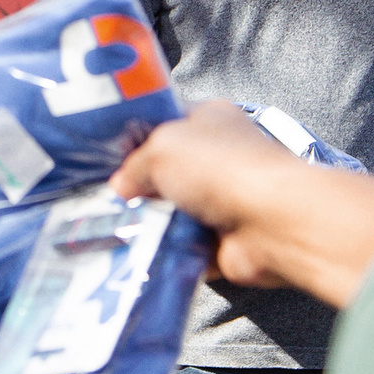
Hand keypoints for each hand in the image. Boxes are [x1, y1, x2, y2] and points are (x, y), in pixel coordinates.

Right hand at [110, 101, 373, 310]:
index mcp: (209, 119)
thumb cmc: (219, 168)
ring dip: (150, 224)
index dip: (135, 138)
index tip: (104, 158)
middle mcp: (219, 157)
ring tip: (116, 231)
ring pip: (172, 214)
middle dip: (139, 188)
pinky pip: (183, 248)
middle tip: (106, 200)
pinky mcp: (225, 241)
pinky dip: (166, 254)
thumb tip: (120, 188)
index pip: (166, 122)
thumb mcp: (160, 149)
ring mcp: (224, 201)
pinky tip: (139, 254)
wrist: (270, 222)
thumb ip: (133, 165)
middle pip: (166, 173)